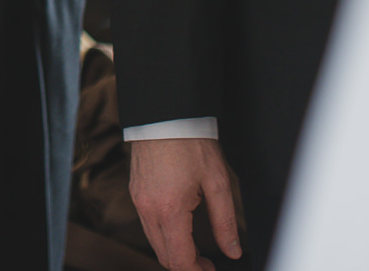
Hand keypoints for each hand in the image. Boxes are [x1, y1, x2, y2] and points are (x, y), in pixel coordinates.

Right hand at [130, 137, 240, 269]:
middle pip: (164, 256)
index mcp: (169, 209)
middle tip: (206, 263)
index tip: (211, 269)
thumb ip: (226, 222)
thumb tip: (232, 250)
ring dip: (173, 251)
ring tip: (195, 248)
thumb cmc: (191, 141)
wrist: (165, 113)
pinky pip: (147, 224)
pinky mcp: (136, 191)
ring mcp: (139, 200)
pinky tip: (180, 227)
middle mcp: (149, 209)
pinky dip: (163, 234)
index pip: (179, 259)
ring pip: (154, 242)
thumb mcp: (218, 182)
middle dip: (185, 265)